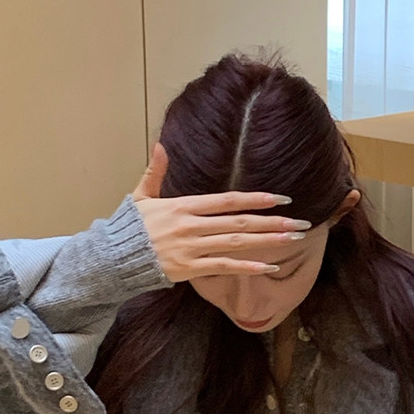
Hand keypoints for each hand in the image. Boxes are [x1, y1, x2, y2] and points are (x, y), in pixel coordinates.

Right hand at [130, 142, 310, 282]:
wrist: (112, 258)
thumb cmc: (129, 228)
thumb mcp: (141, 196)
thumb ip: (155, 171)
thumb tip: (160, 145)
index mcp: (183, 206)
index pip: (227, 200)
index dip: (256, 199)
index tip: (281, 198)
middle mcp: (191, 225)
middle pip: (239, 221)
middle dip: (273, 222)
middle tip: (301, 222)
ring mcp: (191, 248)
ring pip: (236, 243)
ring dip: (268, 241)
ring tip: (293, 239)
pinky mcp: (189, 268)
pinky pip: (224, 267)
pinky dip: (247, 267)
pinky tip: (269, 266)